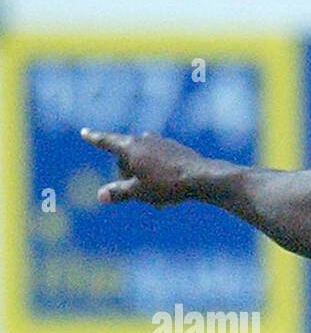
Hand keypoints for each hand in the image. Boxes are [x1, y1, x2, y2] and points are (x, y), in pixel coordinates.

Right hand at [80, 128, 208, 205]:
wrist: (203, 178)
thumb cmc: (168, 184)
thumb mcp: (140, 192)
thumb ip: (119, 192)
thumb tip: (100, 196)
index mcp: (130, 147)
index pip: (107, 142)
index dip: (95, 139)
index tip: (85, 132)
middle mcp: (145, 139)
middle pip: (127, 157)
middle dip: (129, 176)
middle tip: (140, 196)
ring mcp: (162, 142)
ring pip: (146, 162)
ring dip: (146, 179)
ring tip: (158, 200)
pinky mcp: (177, 149)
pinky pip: (161, 163)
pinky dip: (160, 176)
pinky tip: (171, 192)